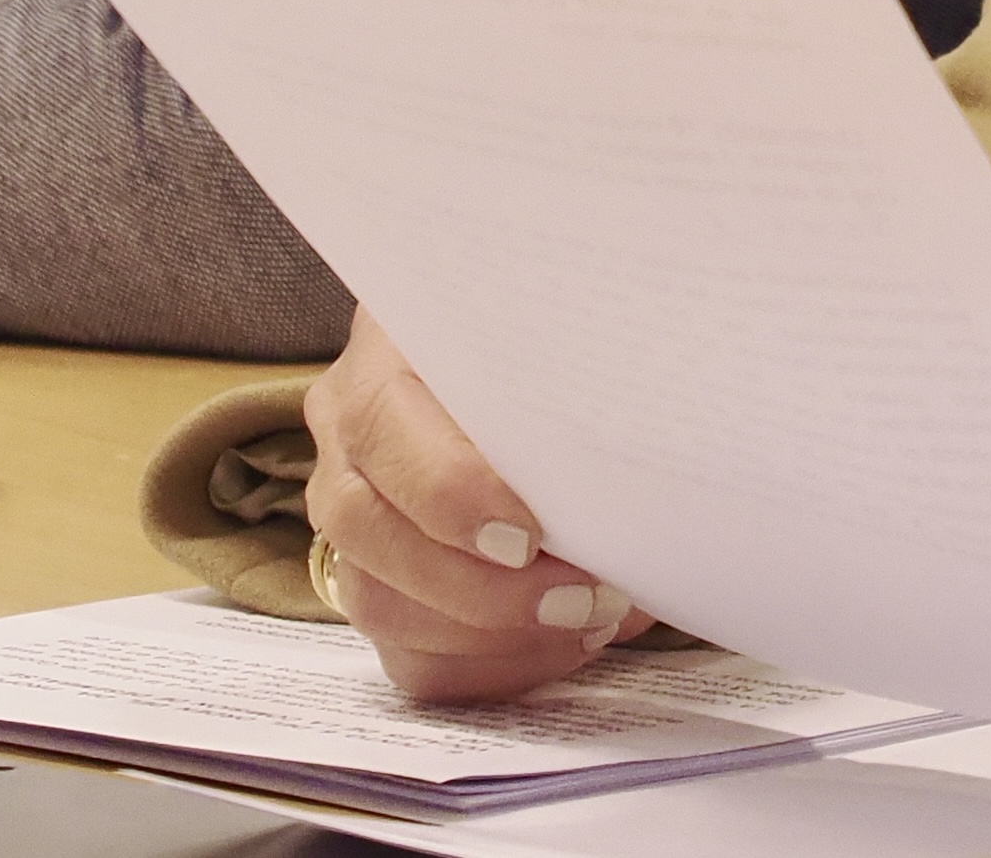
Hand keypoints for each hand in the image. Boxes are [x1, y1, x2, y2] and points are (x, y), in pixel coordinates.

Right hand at [304, 306, 640, 702]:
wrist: (516, 356)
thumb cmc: (552, 336)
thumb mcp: (561, 323)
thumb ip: (579, 371)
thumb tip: (642, 454)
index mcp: (384, 352)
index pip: (382, 429)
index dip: (449, 495)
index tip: (529, 538)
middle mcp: (348, 438)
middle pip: (370, 535)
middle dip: (483, 591)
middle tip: (585, 598)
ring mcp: (353, 516)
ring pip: (381, 607)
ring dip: (491, 637)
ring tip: (589, 621)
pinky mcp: (378, 582)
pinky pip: (408, 655)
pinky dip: (488, 667)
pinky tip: (560, 646)